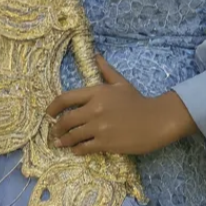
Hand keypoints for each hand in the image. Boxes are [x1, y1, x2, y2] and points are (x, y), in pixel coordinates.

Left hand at [45, 53, 183, 156]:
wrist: (157, 120)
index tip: (49, 114)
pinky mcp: (105, 143)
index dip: (52, 107)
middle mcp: (94, 109)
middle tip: (55, 132)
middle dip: (57, 128)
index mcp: (97, 92)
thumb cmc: (138, 101)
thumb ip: (105, 71)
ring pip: (72, 136)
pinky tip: (76, 150)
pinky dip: (77, 150)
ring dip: (64, 141)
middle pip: (66, 120)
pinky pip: (83, 148)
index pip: (66, 98)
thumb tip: (96, 55)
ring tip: (60, 144)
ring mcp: (99, 127)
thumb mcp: (121, 83)